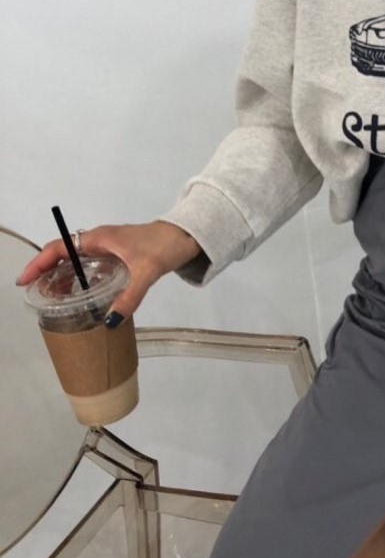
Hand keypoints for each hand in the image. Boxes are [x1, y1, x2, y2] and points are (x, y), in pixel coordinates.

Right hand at [16, 222, 201, 326]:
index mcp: (100, 239)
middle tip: (39, 298)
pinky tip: (81, 299)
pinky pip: (89, 268)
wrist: (185, 236)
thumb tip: (110, 321)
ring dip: (62, 279)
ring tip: (54, 302)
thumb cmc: (164, 246)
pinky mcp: (117, 257)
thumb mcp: (147, 271)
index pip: (59, 247)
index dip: (39, 262)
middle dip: (47, 275)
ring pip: (75, 263)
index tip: (25, 280)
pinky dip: (79, 281)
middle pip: (62, 256)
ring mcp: (108, 249)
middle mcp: (99, 242)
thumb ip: (130, 296)